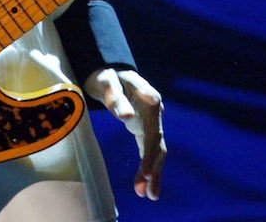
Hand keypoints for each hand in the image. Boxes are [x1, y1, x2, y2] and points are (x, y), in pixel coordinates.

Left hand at [85, 67, 165, 200]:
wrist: (111, 71)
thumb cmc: (107, 75)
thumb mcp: (107, 82)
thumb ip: (115, 98)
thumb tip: (126, 117)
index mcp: (148, 98)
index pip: (152, 130)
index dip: (150, 153)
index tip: (147, 172)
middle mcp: (155, 111)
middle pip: (157, 143)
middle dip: (153, 169)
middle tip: (145, 191)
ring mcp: (152, 120)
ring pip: (157, 150)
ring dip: (154, 172)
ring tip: (148, 195)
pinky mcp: (146, 128)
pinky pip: (150, 149)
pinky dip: (150, 166)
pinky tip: (147, 185)